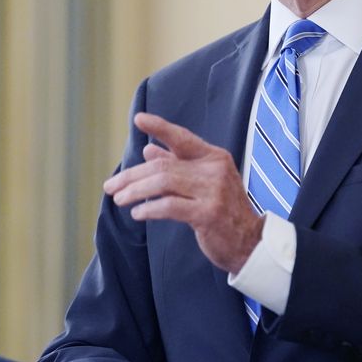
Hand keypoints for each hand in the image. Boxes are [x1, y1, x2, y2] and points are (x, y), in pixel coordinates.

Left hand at [103, 112, 263, 273]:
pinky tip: (138, 214)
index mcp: (214, 158)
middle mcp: (214, 170)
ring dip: (136, 191)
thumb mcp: (203, 183)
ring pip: (164, 183)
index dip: (160, 127)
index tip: (139, 119)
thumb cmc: (224, 212)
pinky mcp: (208, 213)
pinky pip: (170, 206)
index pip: (183, 138)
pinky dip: (149, 209)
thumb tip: (149, 151)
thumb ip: (178, 166)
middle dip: (132, 176)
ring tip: (119, 199)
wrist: (250, 242)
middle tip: (111, 186)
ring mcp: (213, 191)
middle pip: (164, 166)